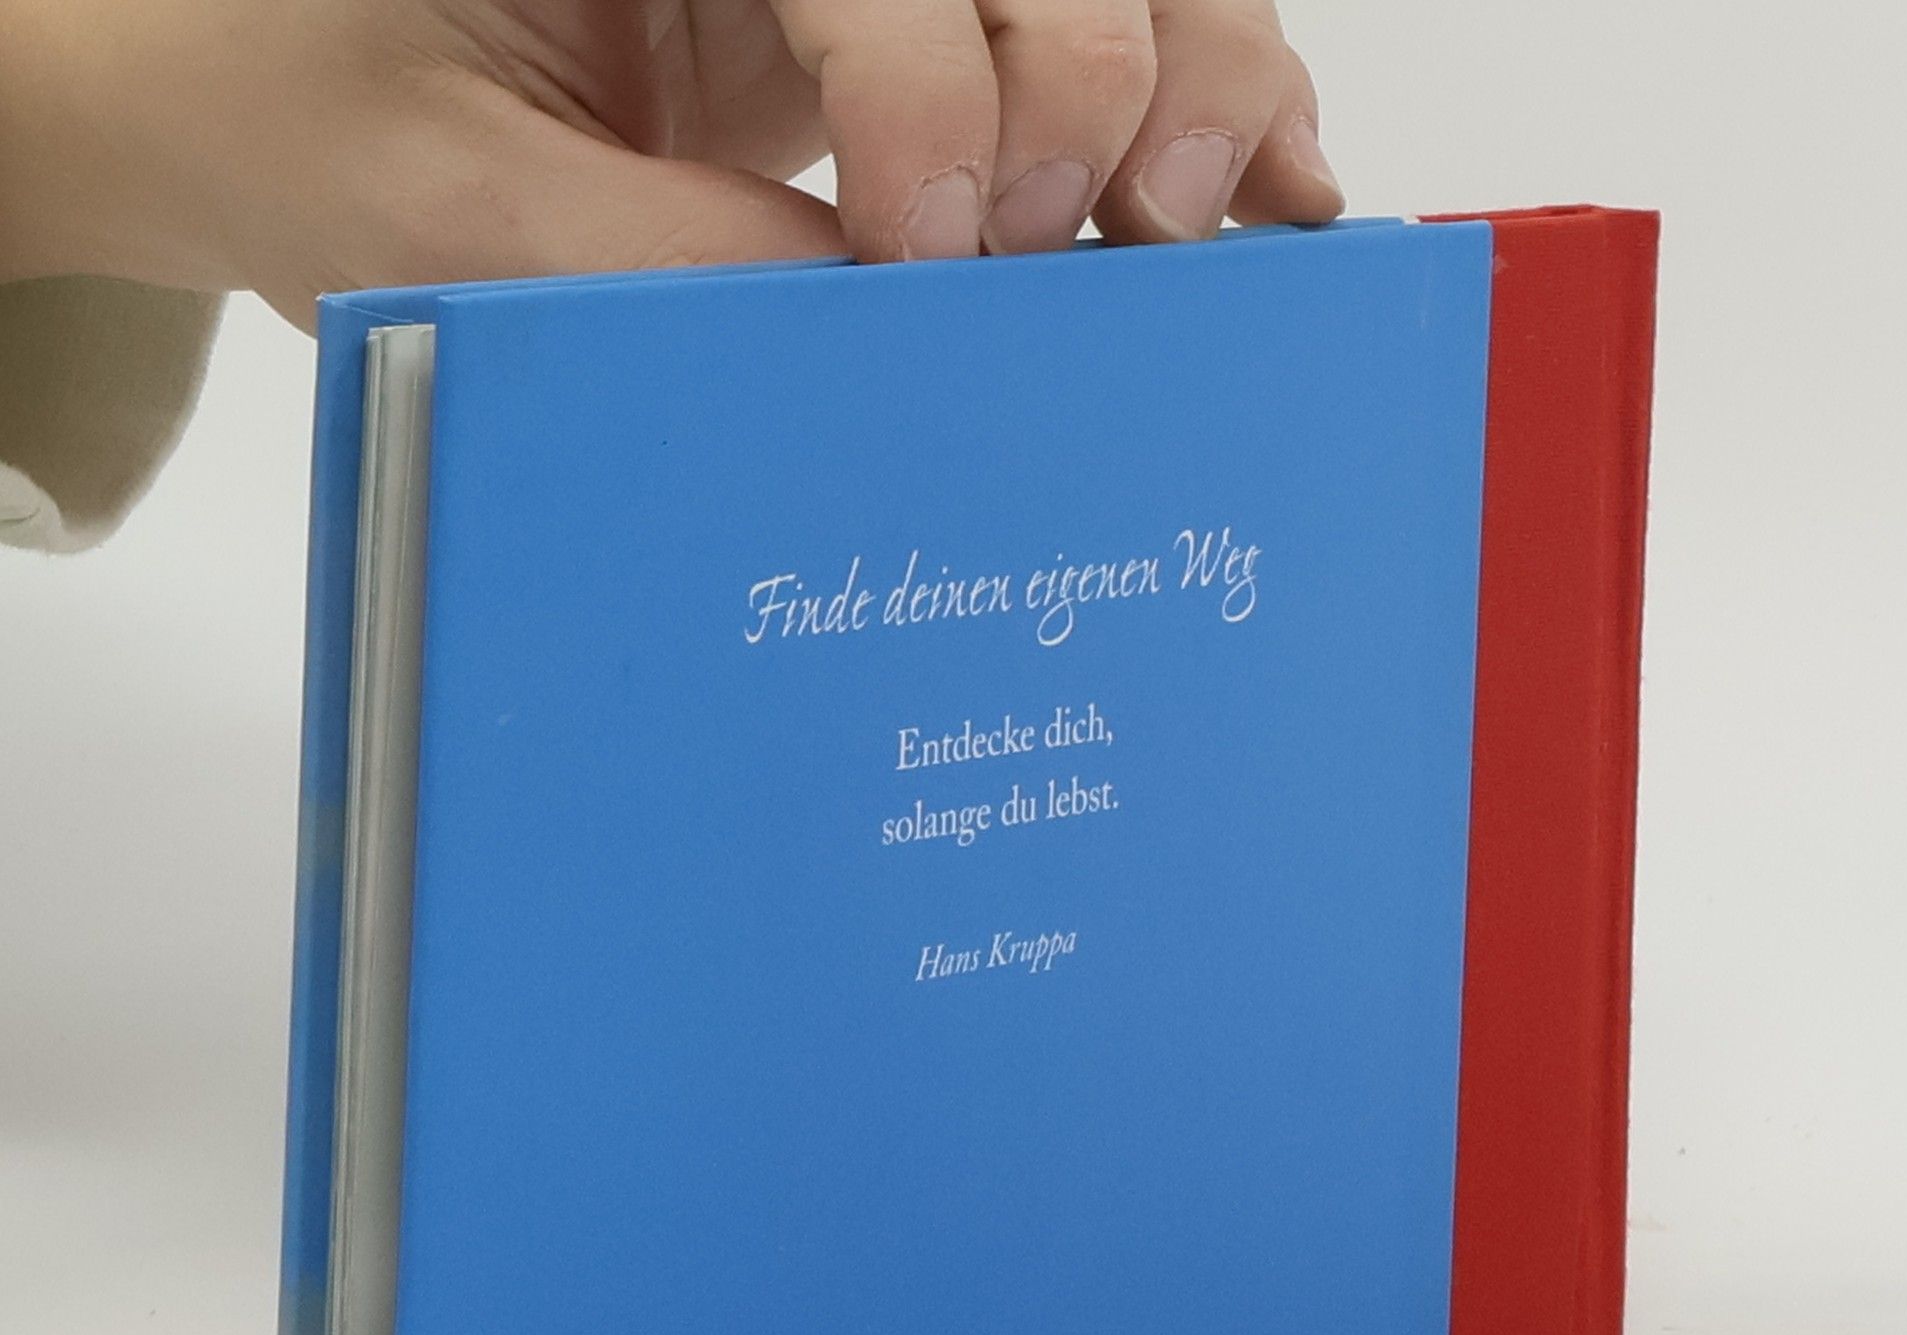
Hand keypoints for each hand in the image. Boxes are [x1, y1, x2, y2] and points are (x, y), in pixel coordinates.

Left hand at [0, 0, 1344, 326]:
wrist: (258, 89)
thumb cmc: (310, 117)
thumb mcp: (463, 215)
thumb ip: (684, 274)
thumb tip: (899, 341)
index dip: (933, 91)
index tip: (927, 254)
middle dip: (1095, 83)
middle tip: (1085, 241)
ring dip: (1193, 84)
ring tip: (1190, 231)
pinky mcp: (906, 25)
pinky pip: (1102, 35)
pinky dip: (1207, 110)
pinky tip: (1259, 202)